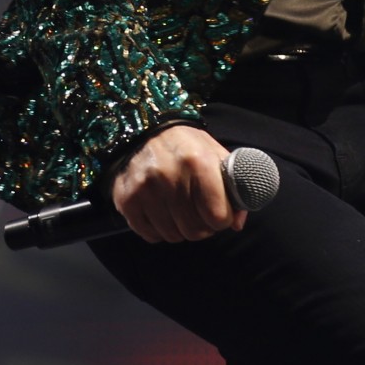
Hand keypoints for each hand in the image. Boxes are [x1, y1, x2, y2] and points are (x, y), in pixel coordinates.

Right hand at [110, 125, 247, 243]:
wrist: (145, 128)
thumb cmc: (186, 144)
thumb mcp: (214, 153)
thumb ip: (232, 185)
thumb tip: (237, 223)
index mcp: (199, 162)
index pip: (218, 216)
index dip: (223, 219)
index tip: (219, 212)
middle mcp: (170, 175)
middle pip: (195, 230)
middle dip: (202, 227)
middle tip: (199, 213)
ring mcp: (146, 189)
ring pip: (173, 236)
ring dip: (180, 229)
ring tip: (180, 210)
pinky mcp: (127, 199)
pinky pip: (150, 235)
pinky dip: (158, 230)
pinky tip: (161, 211)